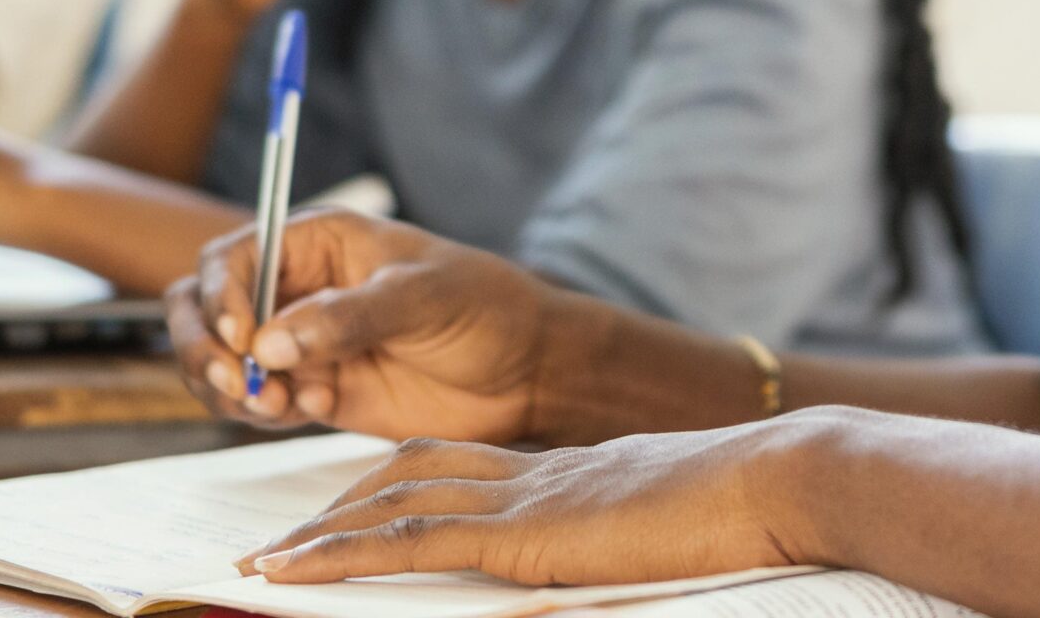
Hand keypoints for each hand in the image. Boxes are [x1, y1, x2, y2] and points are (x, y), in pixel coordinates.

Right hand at [166, 209, 546, 442]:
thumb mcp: (423, 297)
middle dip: (205, 348)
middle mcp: (297, 288)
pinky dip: (265, 414)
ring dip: (233, 388)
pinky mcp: (312, 390)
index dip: (221, 297)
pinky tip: (317, 408)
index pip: (232, 259)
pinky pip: (257, 403)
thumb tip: (271, 342)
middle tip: (241, 382)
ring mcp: (300, 342)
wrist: (525, 371)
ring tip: (285, 403)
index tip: (241, 339)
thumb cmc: (485, 308)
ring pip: (221, 363)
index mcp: (318, 241)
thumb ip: (347, 317)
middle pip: (204, 309)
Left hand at [238, 423, 832, 587]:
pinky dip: (342, 557)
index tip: (355, 507)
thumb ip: (629, 531)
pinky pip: (410, 544)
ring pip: (395, 504)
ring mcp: (526, 498)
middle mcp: (535, 474)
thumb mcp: (672, 520)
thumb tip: (624, 549)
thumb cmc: (750, 509)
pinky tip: (295, 574)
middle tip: (286, 536)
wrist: (774, 480)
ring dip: (321, 534)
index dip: (398, 484)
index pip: (461, 466)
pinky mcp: (524, 534)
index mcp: (570, 472)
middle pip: (412, 473)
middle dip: (342, 504)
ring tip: (265, 563)